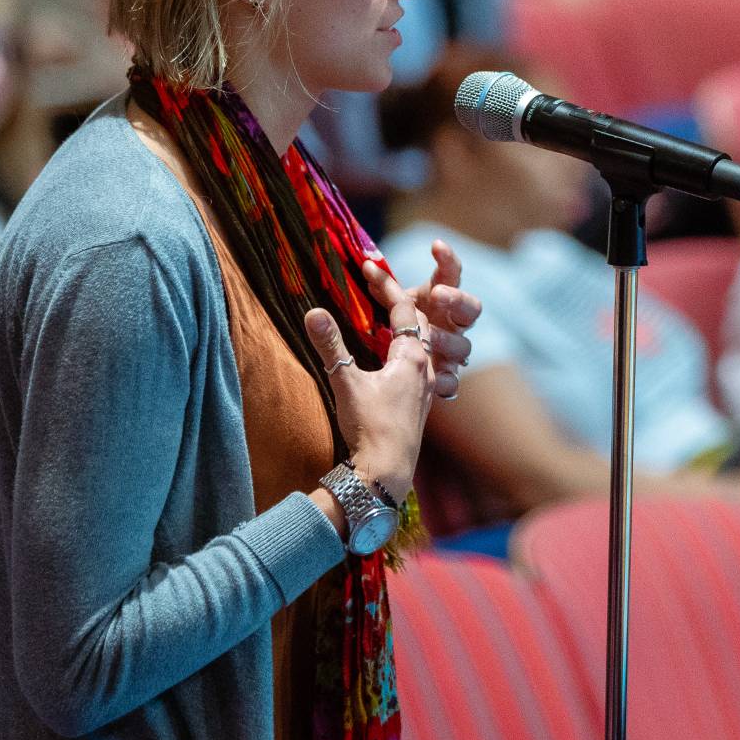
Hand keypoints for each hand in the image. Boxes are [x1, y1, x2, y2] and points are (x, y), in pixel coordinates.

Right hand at [306, 267, 435, 502]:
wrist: (386, 473)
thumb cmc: (369, 428)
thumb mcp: (345, 382)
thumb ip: (330, 346)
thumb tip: (313, 311)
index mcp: (412, 357)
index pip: (403, 309)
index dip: (385, 285)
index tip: (368, 265)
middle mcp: (426, 369)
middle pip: (419, 324)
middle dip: (400, 302)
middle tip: (378, 287)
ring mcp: (426, 388)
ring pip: (422, 346)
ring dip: (407, 328)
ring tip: (387, 318)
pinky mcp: (420, 405)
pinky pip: (420, 366)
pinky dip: (407, 352)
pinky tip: (393, 360)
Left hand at [395, 240, 481, 401]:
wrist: (402, 373)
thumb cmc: (400, 328)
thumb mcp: (392, 307)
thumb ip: (385, 290)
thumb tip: (368, 267)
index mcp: (442, 299)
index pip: (453, 275)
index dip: (448, 260)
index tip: (435, 245)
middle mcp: (454, 324)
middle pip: (471, 308)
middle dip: (456, 299)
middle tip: (438, 294)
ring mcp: (454, 353)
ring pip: (463, 346)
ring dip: (446, 340)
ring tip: (428, 339)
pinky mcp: (447, 380)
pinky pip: (453, 382)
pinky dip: (445, 380)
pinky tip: (436, 382)